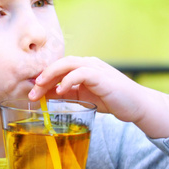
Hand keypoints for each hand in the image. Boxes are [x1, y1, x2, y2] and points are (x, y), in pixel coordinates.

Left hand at [28, 56, 168, 138]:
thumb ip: (67, 94)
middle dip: (43, 76)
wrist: (137, 105)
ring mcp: (96, 68)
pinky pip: (81, 73)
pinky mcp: (102, 76)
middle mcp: (88, 63)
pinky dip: (68, 80)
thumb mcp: (84, 98)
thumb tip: (45, 95)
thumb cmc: (111, 100)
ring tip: (40, 88)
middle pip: (60, 63)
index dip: (43, 78)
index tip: (32, 92)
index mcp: (83, 67)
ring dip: (51, 75)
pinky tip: (60, 91)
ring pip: (68, 64)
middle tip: (31, 91)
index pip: (59, 68)